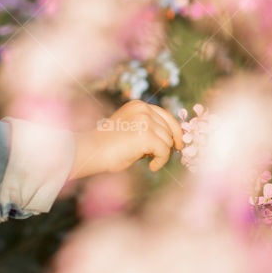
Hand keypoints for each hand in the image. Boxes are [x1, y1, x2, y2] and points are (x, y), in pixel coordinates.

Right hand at [68, 100, 184, 179]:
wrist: (92, 151)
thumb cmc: (109, 145)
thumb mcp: (131, 128)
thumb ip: (148, 128)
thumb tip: (173, 140)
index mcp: (138, 105)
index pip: (166, 115)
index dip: (175, 131)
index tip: (178, 145)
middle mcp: (143, 109)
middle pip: (170, 129)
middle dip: (168, 145)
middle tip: (160, 157)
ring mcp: (145, 121)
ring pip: (168, 142)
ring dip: (162, 154)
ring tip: (149, 161)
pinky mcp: (146, 135)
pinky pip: (164, 152)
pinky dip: (160, 162)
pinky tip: (151, 167)